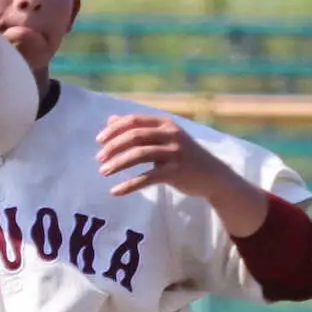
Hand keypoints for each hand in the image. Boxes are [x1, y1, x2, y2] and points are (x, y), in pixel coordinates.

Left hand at [95, 114, 233, 198]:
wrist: (213, 176)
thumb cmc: (184, 156)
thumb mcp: (163, 138)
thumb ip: (139, 129)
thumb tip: (110, 120)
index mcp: (165, 124)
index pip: (134, 121)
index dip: (114, 130)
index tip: (98, 141)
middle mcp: (171, 135)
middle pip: (134, 136)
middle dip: (113, 147)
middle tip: (99, 159)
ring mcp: (174, 153)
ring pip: (138, 155)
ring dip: (117, 164)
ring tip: (103, 172)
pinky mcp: (176, 172)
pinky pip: (146, 178)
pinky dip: (128, 185)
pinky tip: (115, 191)